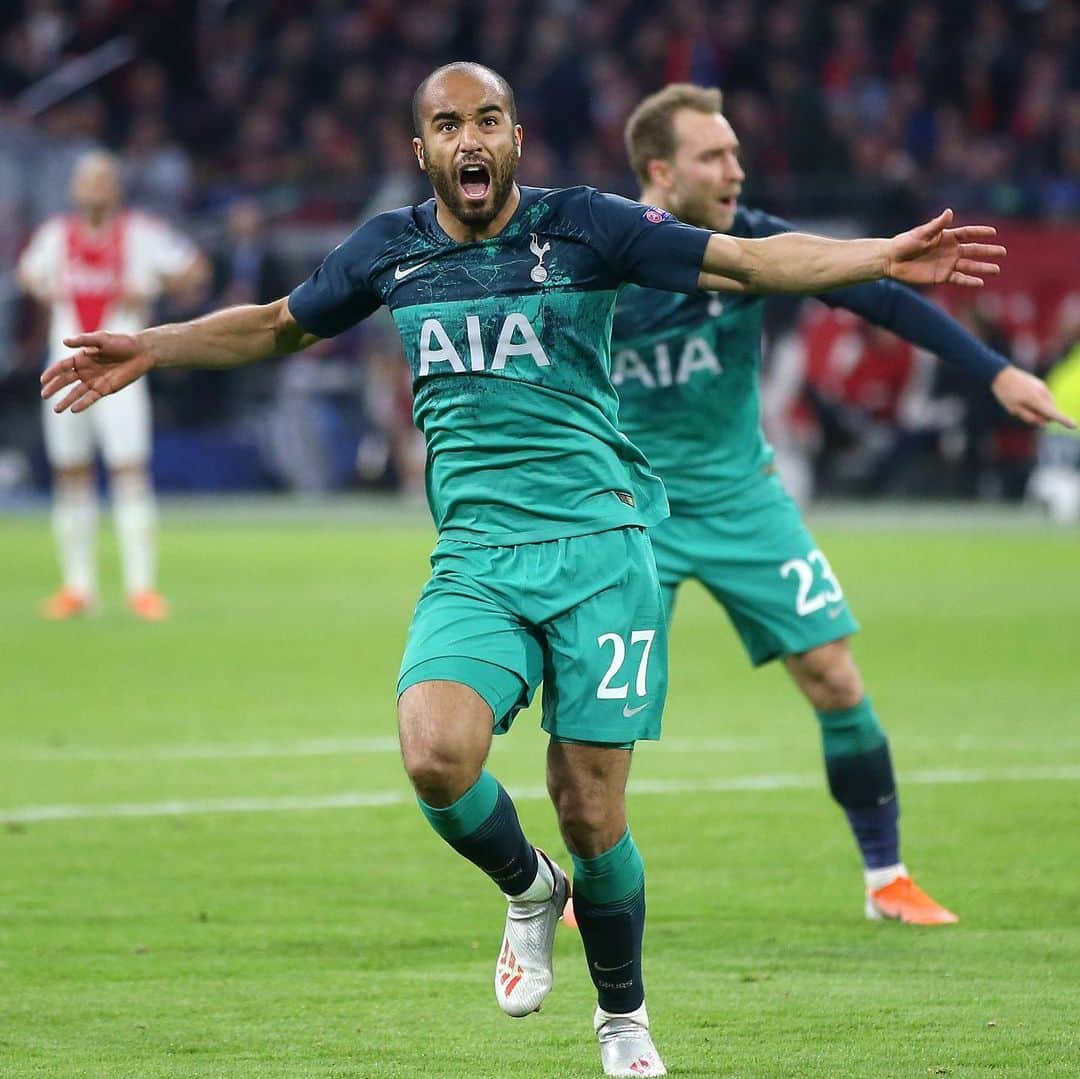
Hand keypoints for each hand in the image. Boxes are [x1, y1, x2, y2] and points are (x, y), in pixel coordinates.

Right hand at [40, 332, 153, 412]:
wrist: (141, 352)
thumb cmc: (121, 342)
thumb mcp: (101, 339)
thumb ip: (83, 341)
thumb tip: (64, 341)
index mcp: (82, 357)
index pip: (62, 366)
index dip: (52, 373)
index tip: (42, 380)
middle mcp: (86, 370)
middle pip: (66, 380)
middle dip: (54, 388)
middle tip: (44, 395)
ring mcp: (95, 381)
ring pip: (77, 392)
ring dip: (66, 400)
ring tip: (56, 409)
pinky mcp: (106, 389)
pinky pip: (92, 398)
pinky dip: (83, 403)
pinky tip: (74, 410)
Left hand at [886, 209, 1005, 287]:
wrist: (892, 260)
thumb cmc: (905, 243)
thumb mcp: (921, 233)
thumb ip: (937, 225)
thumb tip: (949, 212)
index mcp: (946, 236)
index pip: (968, 233)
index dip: (980, 232)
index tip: (994, 233)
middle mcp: (950, 250)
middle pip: (973, 250)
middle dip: (988, 251)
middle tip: (1003, 252)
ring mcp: (946, 264)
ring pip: (969, 266)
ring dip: (982, 268)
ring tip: (997, 269)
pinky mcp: (941, 276)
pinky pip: (958, 278)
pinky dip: (969, 280)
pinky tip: (980, 282)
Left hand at [991, 365, 1076, 428]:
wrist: (1002, 373)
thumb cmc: (1005, 393)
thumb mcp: (1013, 409)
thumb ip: (1029, 417)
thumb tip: (1044, 422)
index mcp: (1035, 400)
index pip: (1052, 413)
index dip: (1063, 420)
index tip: (1074, 426)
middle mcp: (1043, 393)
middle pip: (1049, 412)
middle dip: (1040, 416)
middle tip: (1022, 411)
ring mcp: (1043, 387)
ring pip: (1047, 405)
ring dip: (1039, 408)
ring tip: (1021, 401)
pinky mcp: (1041, 384)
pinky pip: (1044, 398)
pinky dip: (1038, 402)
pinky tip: (1024, 396)